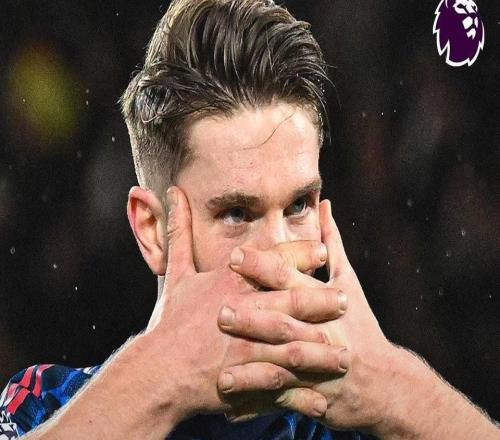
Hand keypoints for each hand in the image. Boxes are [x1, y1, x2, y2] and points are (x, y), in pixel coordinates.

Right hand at [144, 188, 349, 422]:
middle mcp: (242, 312)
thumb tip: (171, 192)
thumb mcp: (175, 271)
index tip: (323, 248)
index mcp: (229, 284)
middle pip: (290, 301)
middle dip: (320, 300)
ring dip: (320, 349)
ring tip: (344, 352)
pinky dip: (302, 393)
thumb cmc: (169, 321)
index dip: (299, 253)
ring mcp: (245, 348)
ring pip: (292, 345)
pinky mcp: (245, 379)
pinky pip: (280, 386)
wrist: (156, 370)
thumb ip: (180, 230)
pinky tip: (323, 399)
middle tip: (344, 299)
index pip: (271, 262)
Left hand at [219, 199, 395, 430]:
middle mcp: (322, 332)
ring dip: (251, 369)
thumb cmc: (360, 325)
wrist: (384, 382)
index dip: (266, 267)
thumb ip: (331, 243)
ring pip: (281, 366)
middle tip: (219, 311)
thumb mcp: (349, 281)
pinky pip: (280, 400)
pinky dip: (255, 404)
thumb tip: (324, 204)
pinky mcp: (312, 396)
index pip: (292, 279)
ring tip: (220, 371)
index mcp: (327, 301)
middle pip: (286, 322)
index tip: (236, 256)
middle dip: (254, 317)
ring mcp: (318, 367)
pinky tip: (228, 409)